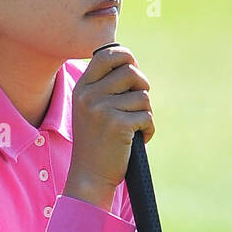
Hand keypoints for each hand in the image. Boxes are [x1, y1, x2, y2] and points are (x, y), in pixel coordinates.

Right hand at [63, 44, 153, 209]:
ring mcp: (102, 110)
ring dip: (145, 112)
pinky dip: (148, 129)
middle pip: (131, 72)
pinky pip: (147, 116)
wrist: (90, 176)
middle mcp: (89, 96)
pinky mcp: (118, 125)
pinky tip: (138, 139)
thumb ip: (105, 86)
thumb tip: (132, 64)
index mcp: (82, 89)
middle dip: (142, 86)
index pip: (106, 55)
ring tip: (135, 128)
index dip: (126, 56)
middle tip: (139, 104)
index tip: (133, 67)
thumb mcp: (91, 109)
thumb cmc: (96, 142)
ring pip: (143, 96)